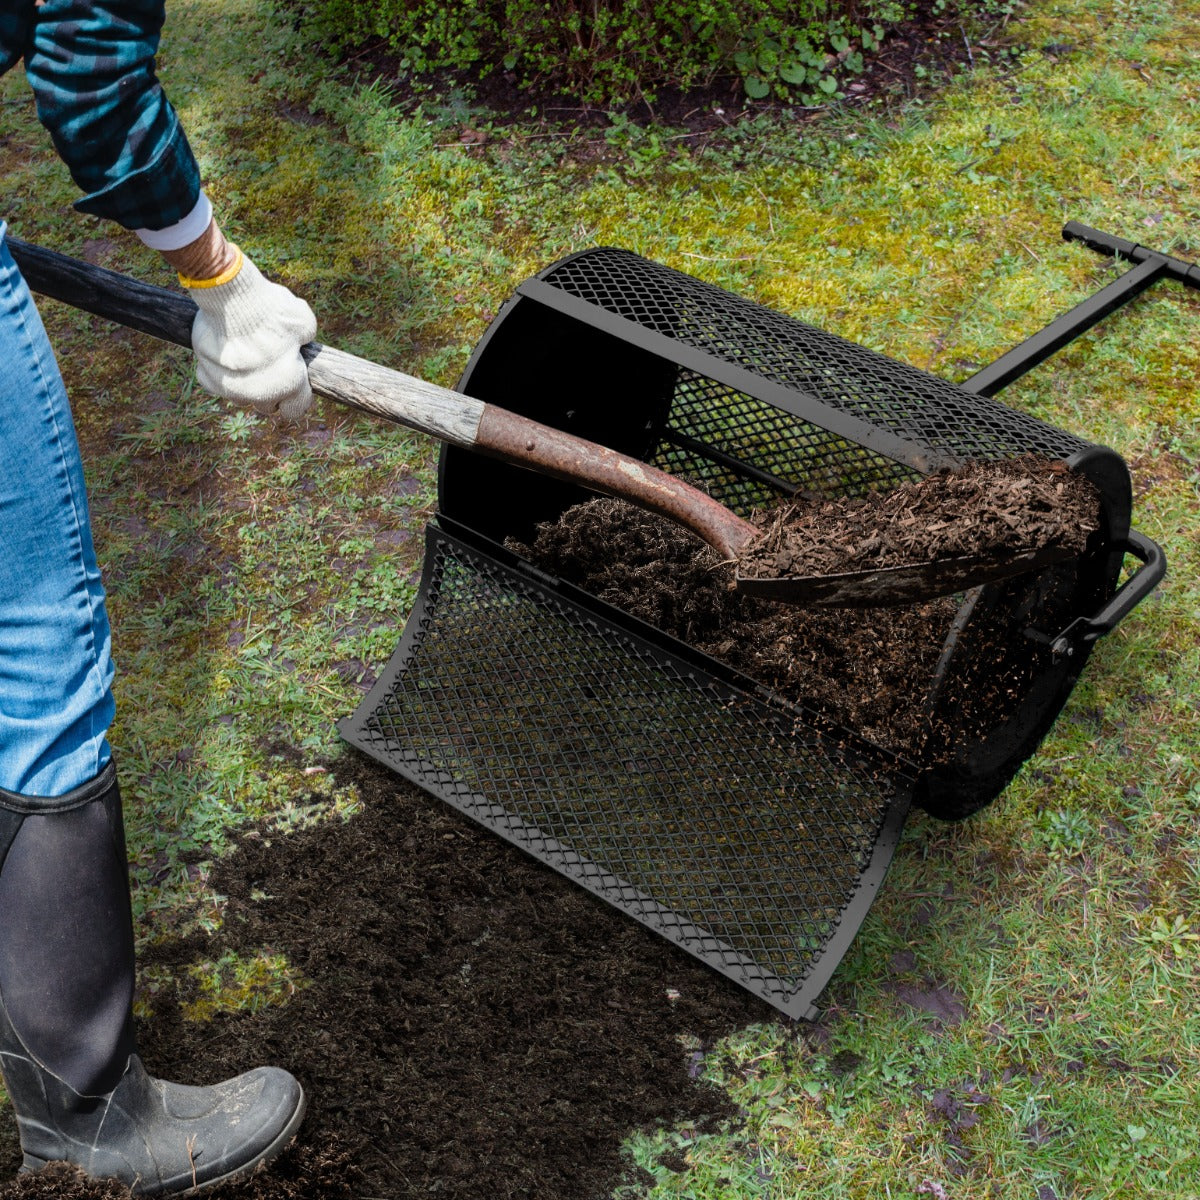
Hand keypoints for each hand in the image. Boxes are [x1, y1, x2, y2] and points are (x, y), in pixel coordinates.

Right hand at [182, 249, 316, 419]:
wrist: (230, 299)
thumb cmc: (271, 309)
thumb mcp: (302, 321)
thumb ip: (304, 340)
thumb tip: (299, 341)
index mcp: (289, 385)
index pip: (295, 409)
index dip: (296, 395)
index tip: (292, 381)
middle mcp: (260, 394)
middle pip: (267, 405)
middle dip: (270, 390)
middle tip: (269, 365)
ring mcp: (232, 390)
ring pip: (241, 396)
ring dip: (244, 383)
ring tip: (245, 356)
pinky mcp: (207, 379)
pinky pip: (215, 384)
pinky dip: (218, 372)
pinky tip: (223, 353)